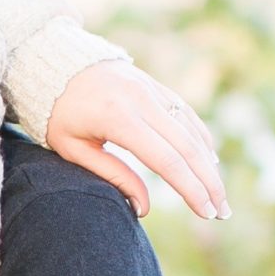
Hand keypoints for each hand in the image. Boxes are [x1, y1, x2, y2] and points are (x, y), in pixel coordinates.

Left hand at [48, 62, 228, 222]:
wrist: (52, 62)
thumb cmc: (56, 113)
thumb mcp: (72, 148)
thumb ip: (111, 175)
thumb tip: (143, 208)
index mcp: (118, 118)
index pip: (167, 161)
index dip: (191, 189)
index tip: (206, 213)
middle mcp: (141, 100)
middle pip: (188, 147)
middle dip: (209, 183)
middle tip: (222, 212)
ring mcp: (151, 89)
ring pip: (191, 130)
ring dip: (209, 164)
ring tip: (218, 195)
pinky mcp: (154, 85)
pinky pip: (186, 113)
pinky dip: (201, 138)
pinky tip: (209, 161)